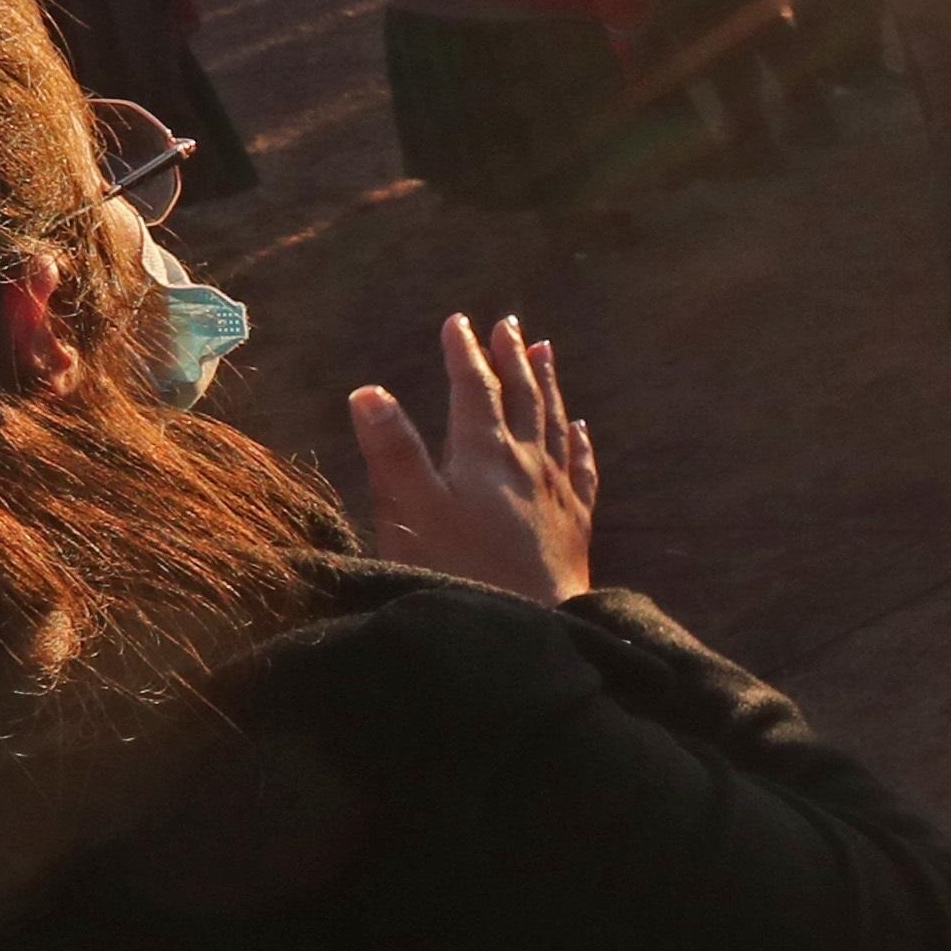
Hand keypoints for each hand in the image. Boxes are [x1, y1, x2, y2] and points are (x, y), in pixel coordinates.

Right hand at [349, 314, 598, 604]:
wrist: (534, 628)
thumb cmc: (462, 572)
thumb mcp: (411, 512)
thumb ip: (391, 452)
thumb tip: (368, 392)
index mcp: (485, 454)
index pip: (475, 389)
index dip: (465, 354)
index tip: (458, 322)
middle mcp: (528, 463)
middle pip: (522, 397)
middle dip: (512, 358)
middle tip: (509, 324)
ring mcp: (557, 492)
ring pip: (555, 422)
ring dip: (548, 384)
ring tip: (546, 351)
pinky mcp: (576, 524)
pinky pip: (582, 468)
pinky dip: (579, 442)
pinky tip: (582, 430)